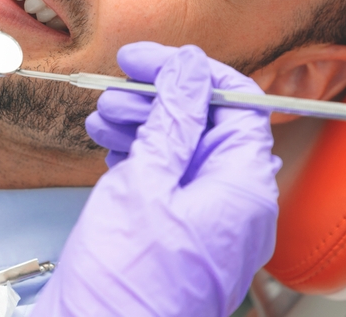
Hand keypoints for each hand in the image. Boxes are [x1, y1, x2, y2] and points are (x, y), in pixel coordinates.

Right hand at [33, 43, 280, 316]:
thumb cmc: (127, 286)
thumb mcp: (146, 182)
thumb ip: (173, 118)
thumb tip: (190, 69)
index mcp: (244, 188)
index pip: (237, 103)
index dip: (189, 71)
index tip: (145, 60)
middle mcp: (234, 205)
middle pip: (206, 125)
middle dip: (158, 101)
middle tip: (114, 92)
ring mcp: (206, 223)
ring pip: (181, 152)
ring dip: (142, 127)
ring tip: (101, 120)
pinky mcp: (178, 236)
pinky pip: (168, 181)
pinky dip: (139, 159)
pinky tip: (110, 149)